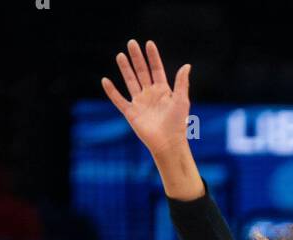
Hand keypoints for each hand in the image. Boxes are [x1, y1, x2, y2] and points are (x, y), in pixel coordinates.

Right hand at [101, 40, 190, 160]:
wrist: (168, 144)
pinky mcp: (131, 113)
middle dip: (137, 58)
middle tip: (131, 43)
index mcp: (163, 91)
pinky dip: (111, 91)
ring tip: (120, 55)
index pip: (156, 69)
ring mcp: (140, 103)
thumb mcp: (181, 101)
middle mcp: (150, 95)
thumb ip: (182, 83)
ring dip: (125, 69)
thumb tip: (187, 66)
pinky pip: (119, 100)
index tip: (149, 44)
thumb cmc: (178, 124)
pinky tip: (105, 81)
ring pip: (130, 81)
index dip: (153, 57)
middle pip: (142, 72)